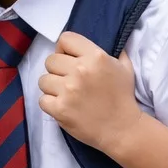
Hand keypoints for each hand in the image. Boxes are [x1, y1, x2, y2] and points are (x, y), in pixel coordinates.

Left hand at [38, 32, 142, 155]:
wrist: (122, 129)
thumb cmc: (123, 98)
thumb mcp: (125, 67)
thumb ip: (114, 52)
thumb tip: (108, 40)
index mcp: (95, 56)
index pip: (65, 39)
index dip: (64, 49)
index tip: (69, 60)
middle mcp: (80, 70)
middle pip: (50, 60)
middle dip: (57, 70)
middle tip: (68, 81)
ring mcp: (68, 90)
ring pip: (43, 80)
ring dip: (52, 88)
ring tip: (65, 95)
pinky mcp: (60, 109)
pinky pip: (42, 100)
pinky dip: (50, 104)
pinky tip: (63, 107)